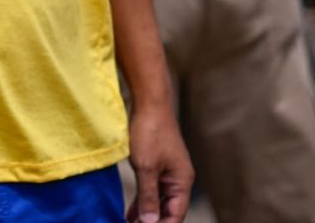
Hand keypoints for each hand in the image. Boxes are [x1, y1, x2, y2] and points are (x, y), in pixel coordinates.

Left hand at [126, 105, 192, 222]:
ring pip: (158, 201)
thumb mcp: (146, 167)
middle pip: (168, 210)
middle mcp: (178, 179)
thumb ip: (148, 196)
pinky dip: (142, 201)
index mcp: (182, 181)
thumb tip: (149, 222)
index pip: (175, 215)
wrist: (149, 103)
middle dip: (153, 221)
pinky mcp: (156, 165)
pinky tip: (132, 212)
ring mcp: (167, 172)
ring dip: (146, 214)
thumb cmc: (150, 132)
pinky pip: (151, 189)